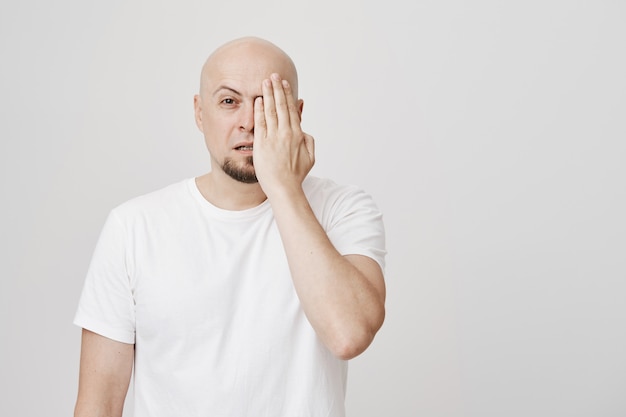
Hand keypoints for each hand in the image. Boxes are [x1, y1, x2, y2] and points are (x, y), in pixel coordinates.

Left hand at [253, 73, 314, 198]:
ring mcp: (273, 138)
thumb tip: (305, 131)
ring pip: (270, 111)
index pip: (291, 110)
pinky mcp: (262, 144)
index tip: (284, 84)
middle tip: (273, 75)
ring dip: (267, 95)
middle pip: (281, 106)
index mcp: (298, 135)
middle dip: (277, 89)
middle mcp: (286, 133)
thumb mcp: (310, 158)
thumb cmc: (296, 176)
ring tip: (265, 82)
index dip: (287, 95)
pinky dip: (259, 110)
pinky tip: (257, 100)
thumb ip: (309, 142)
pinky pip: (260, 123)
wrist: (284, 188)